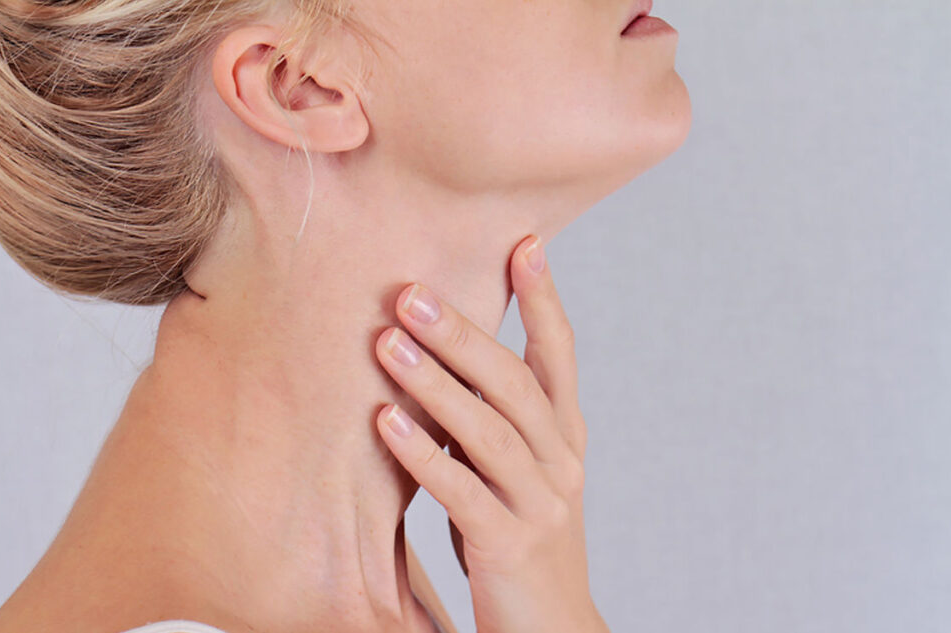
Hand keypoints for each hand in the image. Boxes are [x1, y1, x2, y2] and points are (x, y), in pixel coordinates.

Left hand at [374, 235, 606, 632]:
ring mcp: (540, 504)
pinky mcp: (510, 545)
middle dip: (464, 334)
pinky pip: (462, 492)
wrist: (553, 629)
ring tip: (388, 342)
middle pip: (515, 384)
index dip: (544, 301)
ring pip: (490, 431)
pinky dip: (424, 454)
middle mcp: (561, 462)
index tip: (524, 245)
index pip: (559, 357)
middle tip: (411, 293)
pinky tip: (385, 421)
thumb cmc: (521, 539)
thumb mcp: (519, 473)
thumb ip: (494, 421)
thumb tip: (443, 359)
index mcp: (565, 438)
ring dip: (437, 383)